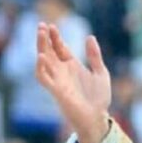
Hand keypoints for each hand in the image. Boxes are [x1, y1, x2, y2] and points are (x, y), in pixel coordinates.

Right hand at [35, 24, 111, 142]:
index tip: (52, 26)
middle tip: (42, 25)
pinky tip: (42, 56)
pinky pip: (43, 78)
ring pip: (43, 61)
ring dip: (41, 48)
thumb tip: (90, 37)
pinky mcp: (56, 90)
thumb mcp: (100, 72)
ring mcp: (57, 80)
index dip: (56, 37)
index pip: (60, 48)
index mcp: (72, 66)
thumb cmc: (99, 97)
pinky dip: (40, 68)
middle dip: (44, 39)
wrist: (97, 117)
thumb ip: (94, 56)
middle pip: (49, 51)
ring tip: (40, 34)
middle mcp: (62, 71)